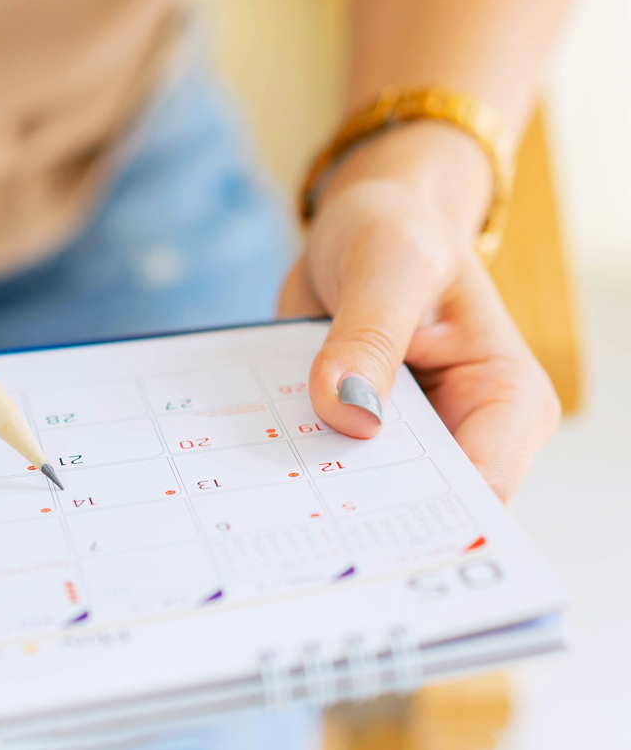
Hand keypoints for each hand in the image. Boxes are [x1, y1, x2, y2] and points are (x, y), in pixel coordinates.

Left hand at [277, 124, 559, 500]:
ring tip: (255, 497)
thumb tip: (347, 413)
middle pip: (416, 504)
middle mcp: (464, 432)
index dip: (422, 518)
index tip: (353, 528)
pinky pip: (320, 463)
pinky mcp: (353, 431)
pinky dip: (286, 460)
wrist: (364, 221)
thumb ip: (370, 337)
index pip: (477, 487)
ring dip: (312, 491)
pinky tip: (243, 462)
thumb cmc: (398, 230)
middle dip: (358, 514)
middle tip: (287, 520)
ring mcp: (405, 439)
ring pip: (361, 494)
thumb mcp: (389, 264)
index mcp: (507, 402)